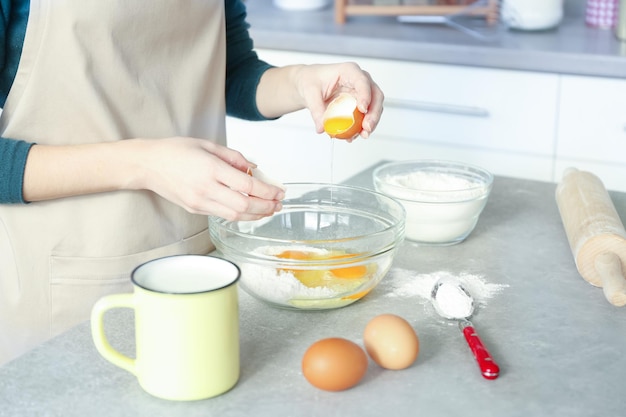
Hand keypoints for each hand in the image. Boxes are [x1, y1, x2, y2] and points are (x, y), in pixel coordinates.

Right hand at [138, 137, 284, 219]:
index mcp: (211, 169)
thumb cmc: (175, 151)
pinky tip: (249, 210)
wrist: (147, 165)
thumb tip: (253, 169)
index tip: (279, 191)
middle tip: (278, 204)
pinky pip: (222, 215)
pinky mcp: (195, 209)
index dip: (267, 192)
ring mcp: (199, 202)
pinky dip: (240, 214)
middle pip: (244, 206)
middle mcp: (206, 188)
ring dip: (256, 215)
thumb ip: (234, 157)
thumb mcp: (208, 145)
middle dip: (266, 207)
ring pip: (235, 216)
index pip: (247, 186)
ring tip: (269, 210)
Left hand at [256, 62, 383, 139]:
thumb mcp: (310, 93)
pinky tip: (354, 136)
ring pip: (374, 107)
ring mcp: (362, 93)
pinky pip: (365, 116)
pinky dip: (362, 127)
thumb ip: (316, 110)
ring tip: (363, 134)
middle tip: (366, 127)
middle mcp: (359, 80)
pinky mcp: (359, 105)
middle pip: (375, 95)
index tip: (362, 109)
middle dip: (374, 113)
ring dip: (371, 122)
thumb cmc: (311, 81)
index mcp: (349, 71)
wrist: (309, 85)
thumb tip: (322, 127)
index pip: (362, 81)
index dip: (365, 95)